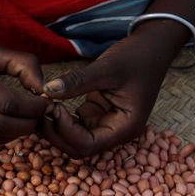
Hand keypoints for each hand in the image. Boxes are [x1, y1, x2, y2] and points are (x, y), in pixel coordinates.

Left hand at [40, 28, 177, 157]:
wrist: (153, 47)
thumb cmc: (138, 56)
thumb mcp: (107, 67)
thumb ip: (77, 81)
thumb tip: (47, 90)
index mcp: (125, 127)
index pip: (88, 144)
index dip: (66, 131)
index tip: (53, 107)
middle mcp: (116, 132)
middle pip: (79, 148)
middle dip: (57, 134)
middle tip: (41, 109)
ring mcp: (106, 125)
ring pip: (74, 140)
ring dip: (57, 128)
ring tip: (43, 105)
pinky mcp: (98, 115)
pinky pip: (75, 126)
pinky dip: (61, 118)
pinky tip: (51, 102)